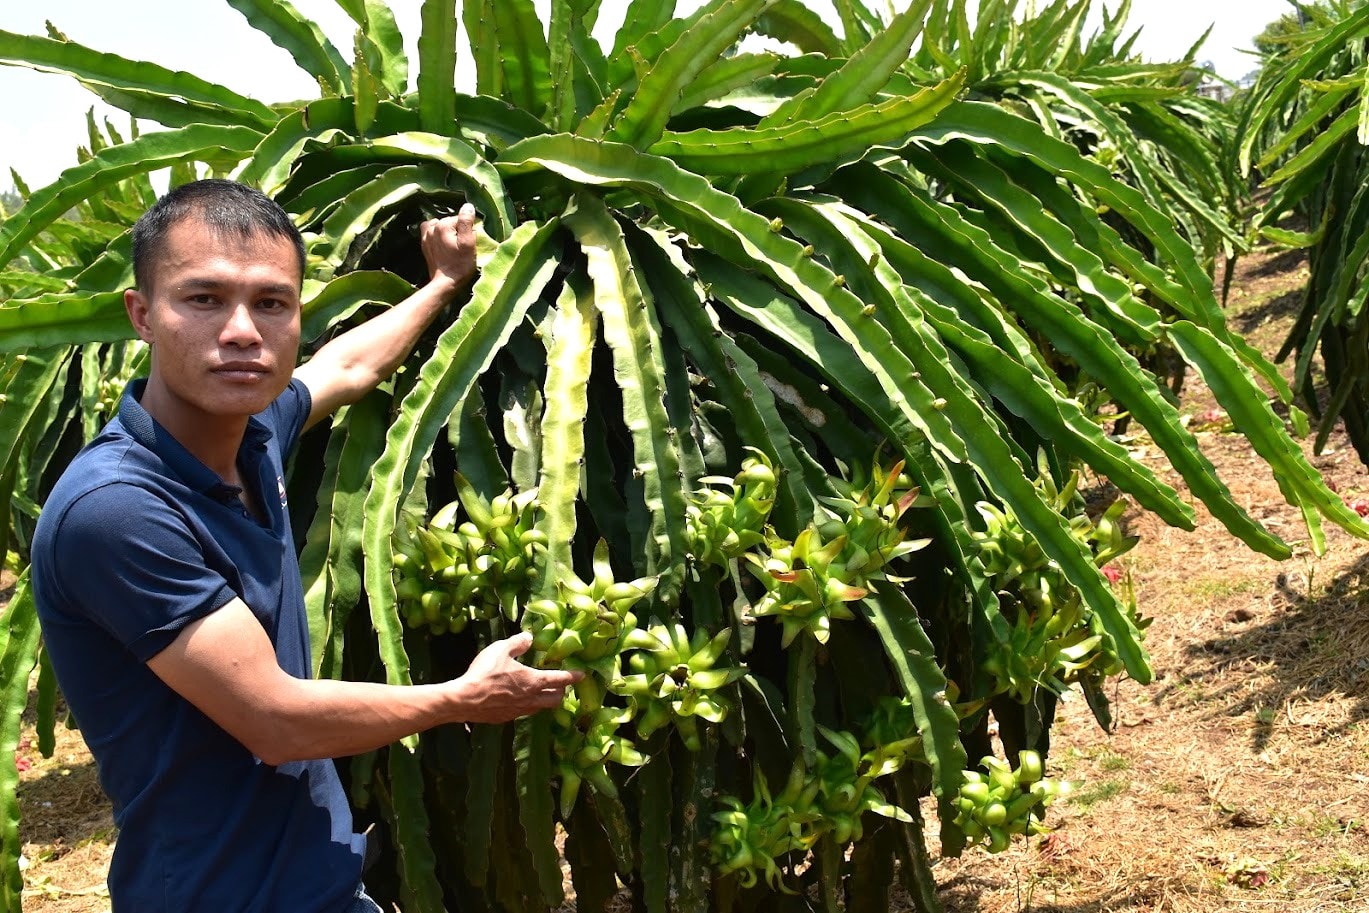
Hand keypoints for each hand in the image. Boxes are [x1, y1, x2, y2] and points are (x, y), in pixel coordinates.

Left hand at [420, 202, 477, 295]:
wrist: (445, 283)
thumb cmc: (460, 264)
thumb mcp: (468, 243)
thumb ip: (466, 222)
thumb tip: (467, 206)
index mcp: (443, 225)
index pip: (460, 219)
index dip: (468, 229)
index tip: (470, 242)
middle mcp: (432, 227)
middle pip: (450, 222)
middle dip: (457, 230)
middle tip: (462, 245)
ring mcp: (426, 236)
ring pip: (440, 226)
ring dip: (447, 231)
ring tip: (453, 244)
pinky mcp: (425, 245)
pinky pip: (431, 232)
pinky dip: (438, 234)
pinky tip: (444, 243)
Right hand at [450, 632, 582, 723]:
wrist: (465, 700)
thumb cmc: (485, 673)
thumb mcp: (501, 649)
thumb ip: (518, 643)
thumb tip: (530, 637)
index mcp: (534, 681)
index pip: (560, 679)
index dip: (573, 676)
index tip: (582, 675)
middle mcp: (531, 699)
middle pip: (556, 699)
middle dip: (561, 691)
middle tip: (560, 684)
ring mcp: (520, 711)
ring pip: (541, 708)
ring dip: (545, 700)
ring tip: (542, 691)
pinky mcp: (507, 718)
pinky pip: (524, 712)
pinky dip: (528, 705)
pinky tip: (519, 698)